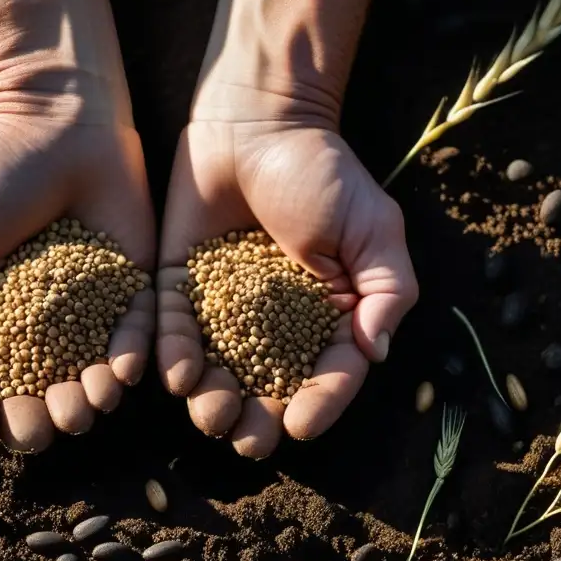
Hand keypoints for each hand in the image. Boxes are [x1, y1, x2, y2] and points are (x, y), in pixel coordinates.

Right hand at [0, 115, 154, 451]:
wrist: (60, 120)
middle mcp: (30, 325)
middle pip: (29, 389)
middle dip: (32, 418)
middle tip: (40, 430)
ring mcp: (82, 313)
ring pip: (83, 374)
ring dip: (84, 400)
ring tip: (85, 407)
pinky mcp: (129, 293)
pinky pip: (132, 335)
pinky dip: (128, 357)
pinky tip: (122, 373)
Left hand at [157, 116, 416, 457]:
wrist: (258, 120)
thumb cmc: (323, 171)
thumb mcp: (374, 229)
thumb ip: (387, 291)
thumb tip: (376, 352)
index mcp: (327, 315)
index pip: (327, 373)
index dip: (318, 404)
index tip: (300, 426)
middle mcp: (273, 322)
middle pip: (266, 385)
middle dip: (256, 418)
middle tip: (246, 440)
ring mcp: (223, 307)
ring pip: (217, 368)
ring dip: (211, 399)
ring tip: (208, 414)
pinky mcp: (180, 286)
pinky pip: (174, 328)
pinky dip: (173, 353)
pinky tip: (174, 375)